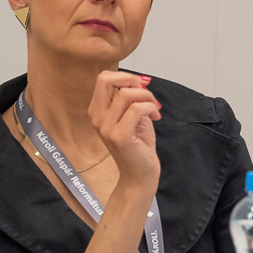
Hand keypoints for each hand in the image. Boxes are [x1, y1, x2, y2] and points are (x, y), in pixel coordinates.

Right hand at [87, 70, 161, 191]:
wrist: (139, 174)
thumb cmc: (138, 145)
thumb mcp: (132, 115)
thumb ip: (131, 97)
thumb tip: (138, 80)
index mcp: (97, 111)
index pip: (103, 78)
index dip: (125, 77)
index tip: (140, 88)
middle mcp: (97, 118)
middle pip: (106, 80)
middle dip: (131, 80)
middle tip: (145, 94)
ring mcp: (106, 127)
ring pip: (126, 93)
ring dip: (147, 97)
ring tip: (153, 109)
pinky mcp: (120, 136)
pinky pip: (136, 109)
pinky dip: (150, 107)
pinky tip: (155, 116)